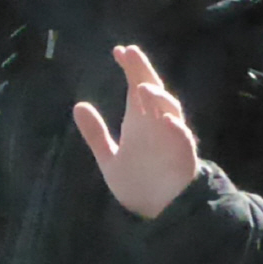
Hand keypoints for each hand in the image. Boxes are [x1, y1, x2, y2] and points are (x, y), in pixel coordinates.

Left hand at [73, 45, 199, 218]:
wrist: (155, 212)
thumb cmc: (137, 182)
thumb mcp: (109, 157)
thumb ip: (96, 133)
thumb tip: (78, 105)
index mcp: (140, 122)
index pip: (137, 87)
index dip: (131, 68)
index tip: (118, 51)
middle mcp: (157, 125)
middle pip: (153, 92)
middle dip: (143, 72)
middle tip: (130, 53)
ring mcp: (172, 140)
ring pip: (171, 112)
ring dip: (158, 99)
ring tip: (141, 87)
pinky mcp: (184, 158)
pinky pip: (183, 141)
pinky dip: (177, 130)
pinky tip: (167, 120)